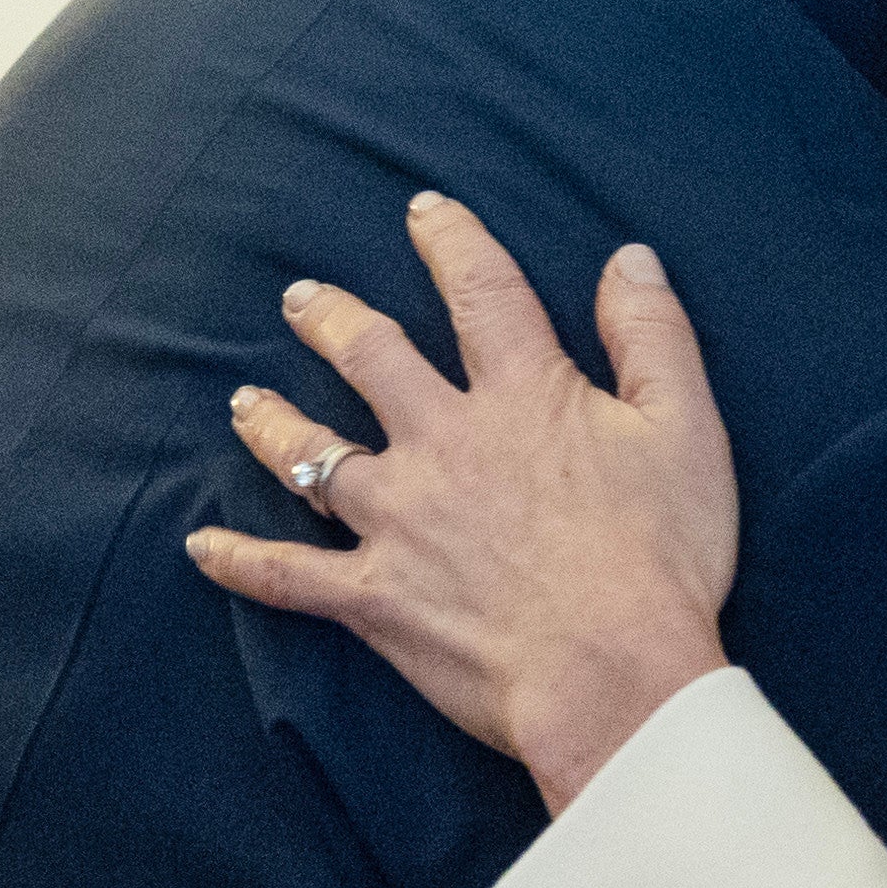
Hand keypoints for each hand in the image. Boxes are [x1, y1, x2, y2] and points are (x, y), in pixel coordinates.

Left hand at [187, 194, 739, 810]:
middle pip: (370, 357)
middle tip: (300, 298)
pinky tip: (201, 548)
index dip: (452, 242)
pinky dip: (240, 562)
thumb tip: (628, 260)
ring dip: (273, 425)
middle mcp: (444, 442)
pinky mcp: (375, 597)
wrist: (614, 677)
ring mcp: (399, 520)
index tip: (424, 211)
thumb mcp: (686, 431)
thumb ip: (655, 338)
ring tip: (245, 403)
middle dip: (330, 319)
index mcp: (522, 396)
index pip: (481, 293)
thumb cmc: (660, 559)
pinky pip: (288, 575)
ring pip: (314, 455)